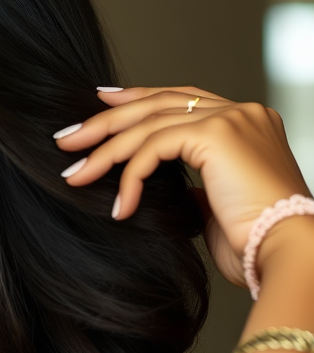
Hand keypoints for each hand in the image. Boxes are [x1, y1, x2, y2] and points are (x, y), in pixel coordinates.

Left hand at [55, 87, 310, 286]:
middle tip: (68, 139)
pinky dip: (129, 176)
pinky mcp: (217, 135)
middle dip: (107, 121)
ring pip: (149, 125)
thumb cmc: (254, 243)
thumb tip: (163, 188)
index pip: (181, 100)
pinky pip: (153, 148)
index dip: (137, 100)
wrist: (284, 252)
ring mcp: (232, 118)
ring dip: (104, 152)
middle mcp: (242, 112)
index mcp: (246, 123)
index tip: (100, 104)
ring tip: (74, 176)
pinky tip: (118, 207)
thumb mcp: (217, 206)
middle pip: (158, 104)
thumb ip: (194, 186)